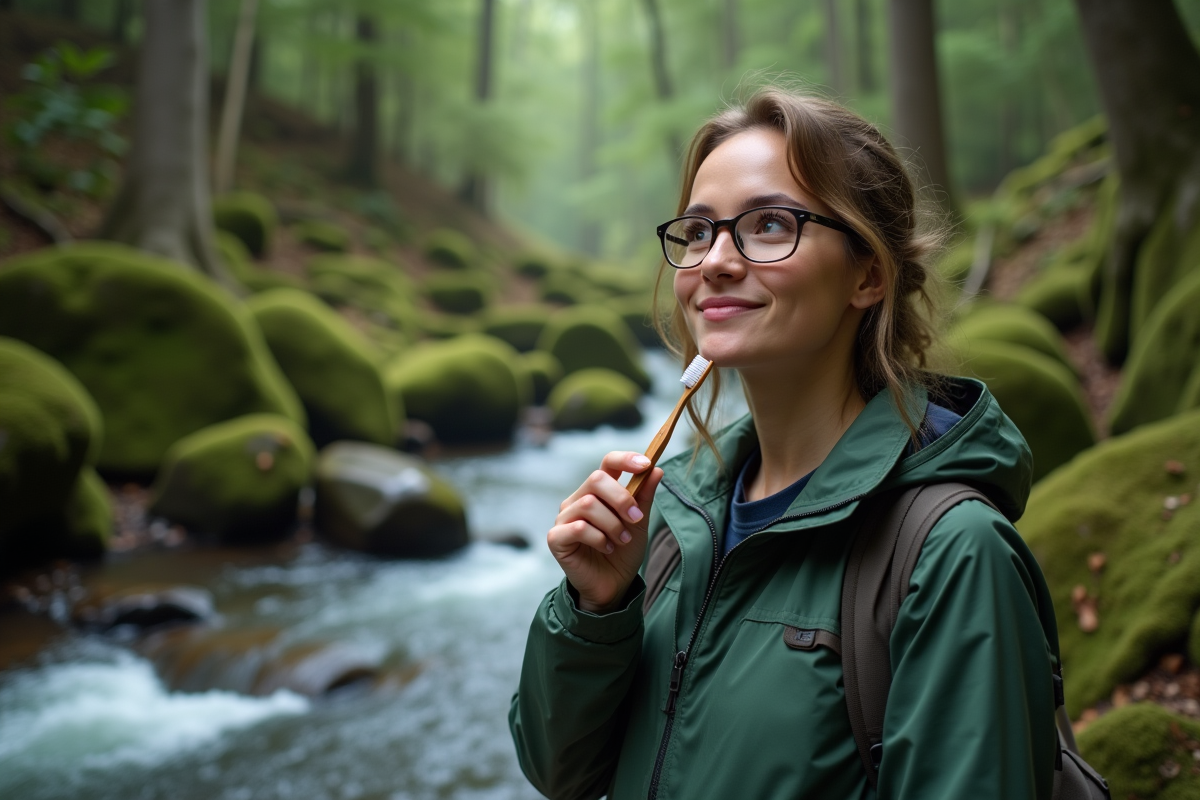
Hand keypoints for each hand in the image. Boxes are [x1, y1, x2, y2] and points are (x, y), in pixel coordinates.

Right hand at [547, 451, 662, 613]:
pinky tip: (607, 548)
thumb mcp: (639, 523)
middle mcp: (578, 500)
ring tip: (622, 540)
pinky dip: (599, 538)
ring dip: (613, 524)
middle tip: (636, 518)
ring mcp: (564, 518)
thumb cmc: (623, 551)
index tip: (645, 464)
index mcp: (598, 492)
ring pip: (589, 505)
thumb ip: (644, 496)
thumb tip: (656, 469)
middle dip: (621, 498)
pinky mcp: (556, 538)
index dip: (625, 459)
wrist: (613, 585)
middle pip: (596, 479)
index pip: (607, 463)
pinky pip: (579, 528)